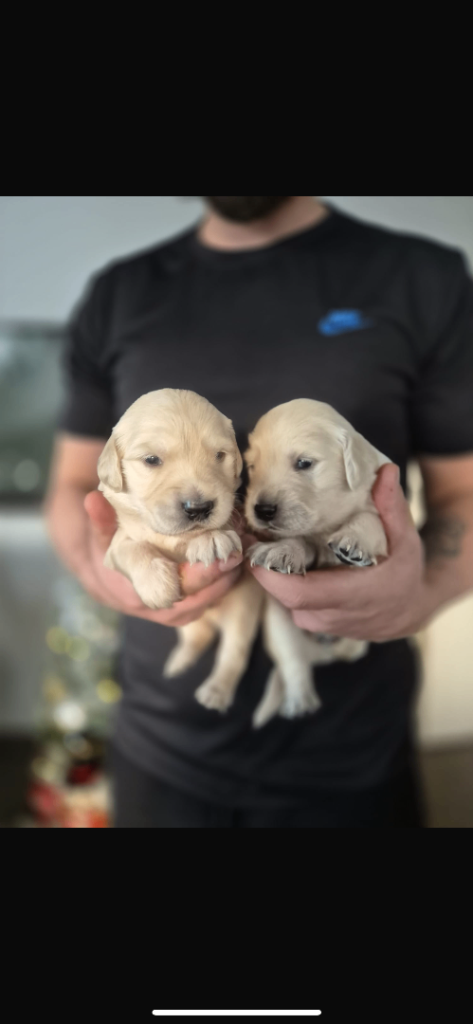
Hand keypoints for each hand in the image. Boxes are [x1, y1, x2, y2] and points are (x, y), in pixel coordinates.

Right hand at [81, 491, 242, 625]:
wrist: (107, 577)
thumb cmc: (107, 551)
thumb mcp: (101, 535)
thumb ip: (100, 521)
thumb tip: (91, 500)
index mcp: (132, 590)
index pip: (164, 590)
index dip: (191, 577)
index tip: (210, 557)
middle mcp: (154, 607)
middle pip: (192, 599)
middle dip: (216, 577)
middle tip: (235, 552)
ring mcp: (173, 612)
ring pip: (206, 602)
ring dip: (226, 580)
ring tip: (242, 553)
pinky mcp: (188, 608)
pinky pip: (211, 600)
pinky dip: (226, 581)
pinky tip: (240, 560)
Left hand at [249, 464, 436, 640]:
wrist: (408, 612)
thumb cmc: (404, 572)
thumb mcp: (405, 539)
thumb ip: (392, 507)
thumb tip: (386, 472)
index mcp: (351, 595)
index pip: (299, 594)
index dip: (269, 575)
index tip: (254, 544)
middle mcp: (330, 615)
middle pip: (281, 593)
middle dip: (264, 564)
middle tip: (254, 532)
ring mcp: (318, 623)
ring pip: (282, 598)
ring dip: (273, 572)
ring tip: (266, 541)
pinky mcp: (311, 623)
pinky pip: (287, 602)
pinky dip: (282, 581)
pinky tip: (284, 558)